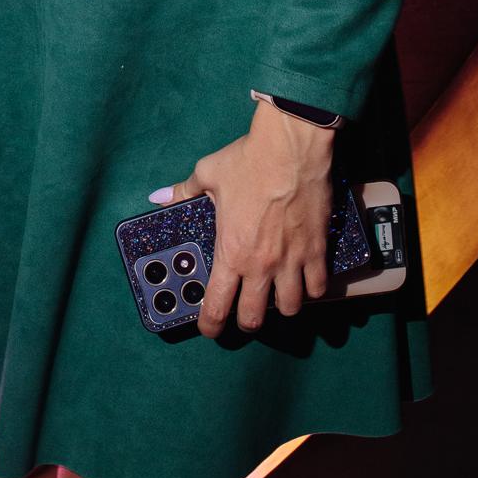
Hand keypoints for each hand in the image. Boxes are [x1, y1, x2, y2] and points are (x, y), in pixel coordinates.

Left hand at [149, 99, 333, 338]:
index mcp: (230, 253)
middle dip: (246, 321)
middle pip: (254, 318)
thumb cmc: (246, 162)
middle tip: (244, 312)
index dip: (210, 325)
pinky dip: (312, 289)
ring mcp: (292, 262)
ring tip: (277, 295)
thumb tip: (159, 197)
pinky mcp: (318, 251)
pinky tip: (306, 281)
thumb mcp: (207, 174)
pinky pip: (318, 287)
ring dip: (282, 307)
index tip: (209, 329)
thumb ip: (183, 192)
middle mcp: (260, 266)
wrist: (290, 149)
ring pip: (290, 308)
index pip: (217, 306)